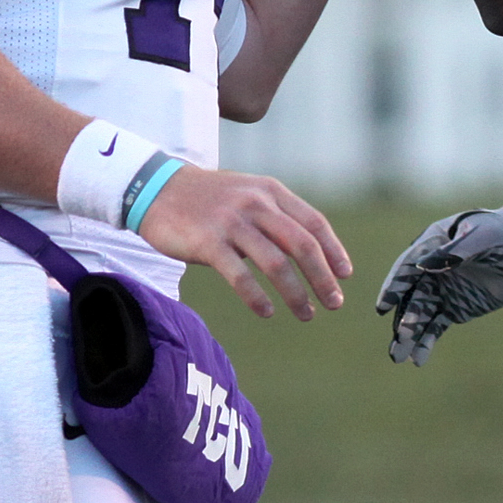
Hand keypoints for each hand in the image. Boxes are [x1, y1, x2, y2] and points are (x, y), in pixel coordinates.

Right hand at [138, 164, 352, 320]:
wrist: (157, 188)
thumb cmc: (208, 198)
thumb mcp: (248, 194)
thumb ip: (276, 215)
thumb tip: (310, 250)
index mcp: (270, 191)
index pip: (313, 222)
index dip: (333, 250)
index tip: (345, 275)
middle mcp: (255, 203)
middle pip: (302, 244)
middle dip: (322, 277)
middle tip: (334, 302)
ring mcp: (231, 222)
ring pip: (275, 263)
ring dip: (296, 293)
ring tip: (306, 314)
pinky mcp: (207, 242)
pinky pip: (240, 275)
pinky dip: (257, 297)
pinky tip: (267, 312)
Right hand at [374, 204, 502, 363]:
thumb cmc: (501, 234)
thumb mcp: (482, 237)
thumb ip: (455, 251)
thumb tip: (425, 266)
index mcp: (431, 245)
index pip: (408, 267)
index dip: (395, 286)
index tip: (383, 306)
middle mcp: (431, 269)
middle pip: (411, 296)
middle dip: (402, 320)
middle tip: (397, 341)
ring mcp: (442, 290)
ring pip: (420, 315)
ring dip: (409, 335)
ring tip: (399, 357)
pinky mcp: (455, 307)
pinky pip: (436, 325)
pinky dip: (426, 341)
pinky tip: (418, 358)